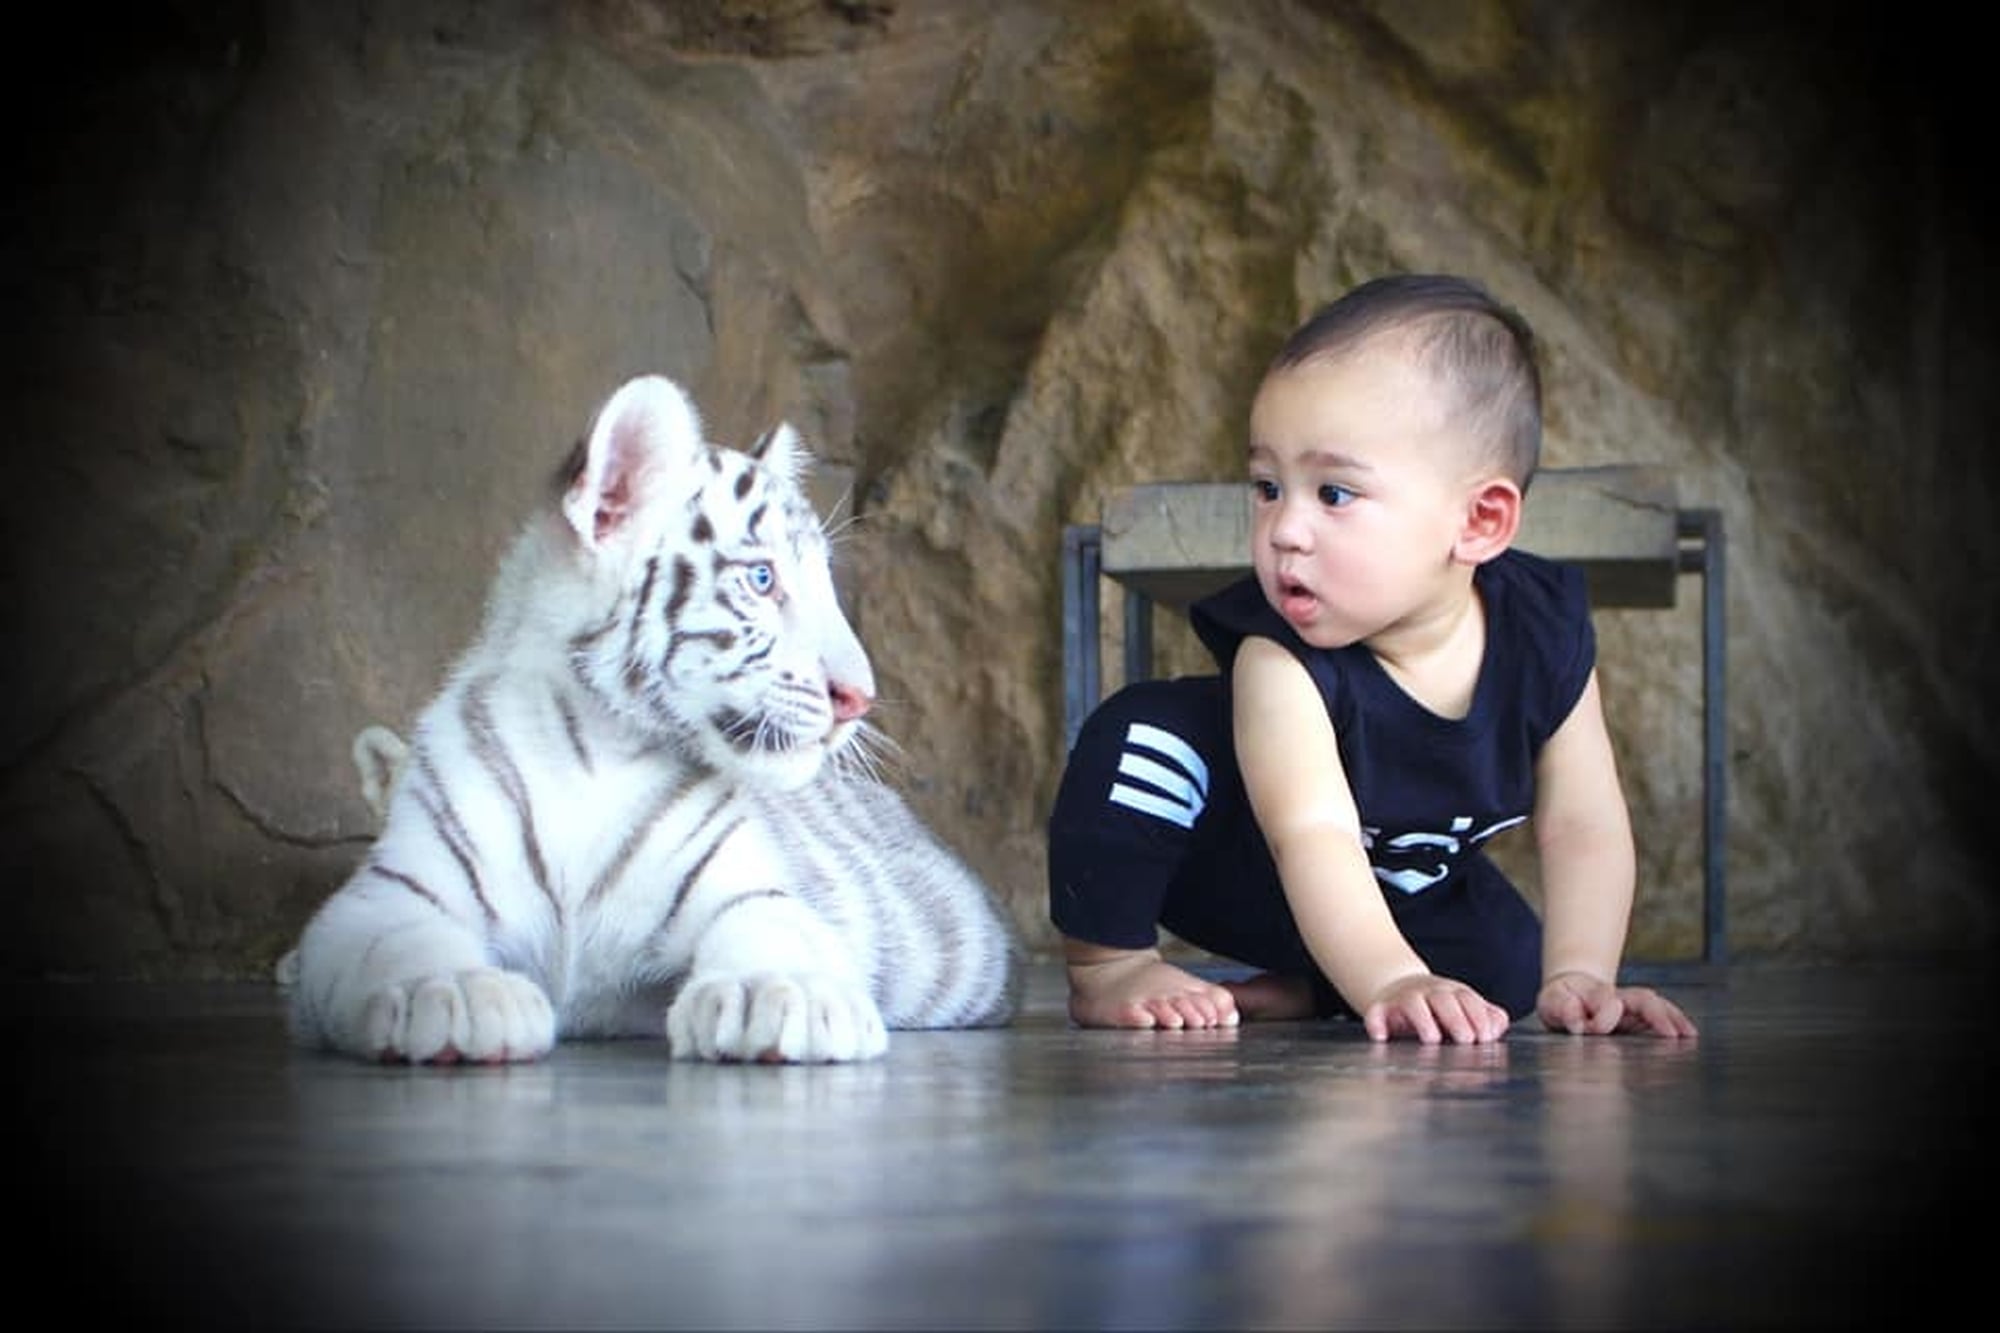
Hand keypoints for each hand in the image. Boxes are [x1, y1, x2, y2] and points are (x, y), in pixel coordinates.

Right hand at [1361, 973, 1509, 1043]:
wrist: (1398, 987)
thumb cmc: (1439, 1005)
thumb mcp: (1465, 1006)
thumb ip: (1487, 1016)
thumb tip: (1496, 1027)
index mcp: (1453, 992)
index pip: (1468, 1000)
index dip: (1478, 1017)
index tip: (1486, 1037)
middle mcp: (1429, 992)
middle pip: (1443, 1000)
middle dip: (1456, 1018)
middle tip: (1466, 1040)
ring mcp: (1404, 999)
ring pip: (1412, 1004)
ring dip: (1423, 1020)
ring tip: (1432, 1039)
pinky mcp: (1381, 1008)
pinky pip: (1375, 1013)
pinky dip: (1376, 1023)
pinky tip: (1382, 1037)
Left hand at [1537, 971, 1698, 1036]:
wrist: (1570, 994)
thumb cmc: (1561, 1001)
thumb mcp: (1551, 1003)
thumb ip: (1561, 1008)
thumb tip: (1574, 1012)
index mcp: (1593, 993)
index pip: (1604, 1000)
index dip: (1603, 1015)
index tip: (1600, 1028)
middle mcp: (1618, 998)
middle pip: (1640, 999)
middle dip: (1655, 1014)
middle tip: (1670, 1034)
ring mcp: (1631, 1007)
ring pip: (1654, 1006)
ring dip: (1672, 1018)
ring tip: (1688, 1035)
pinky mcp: (1639, 1017)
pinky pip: (1662, 1015)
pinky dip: (1676, 1022)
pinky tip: (1689, 1034)